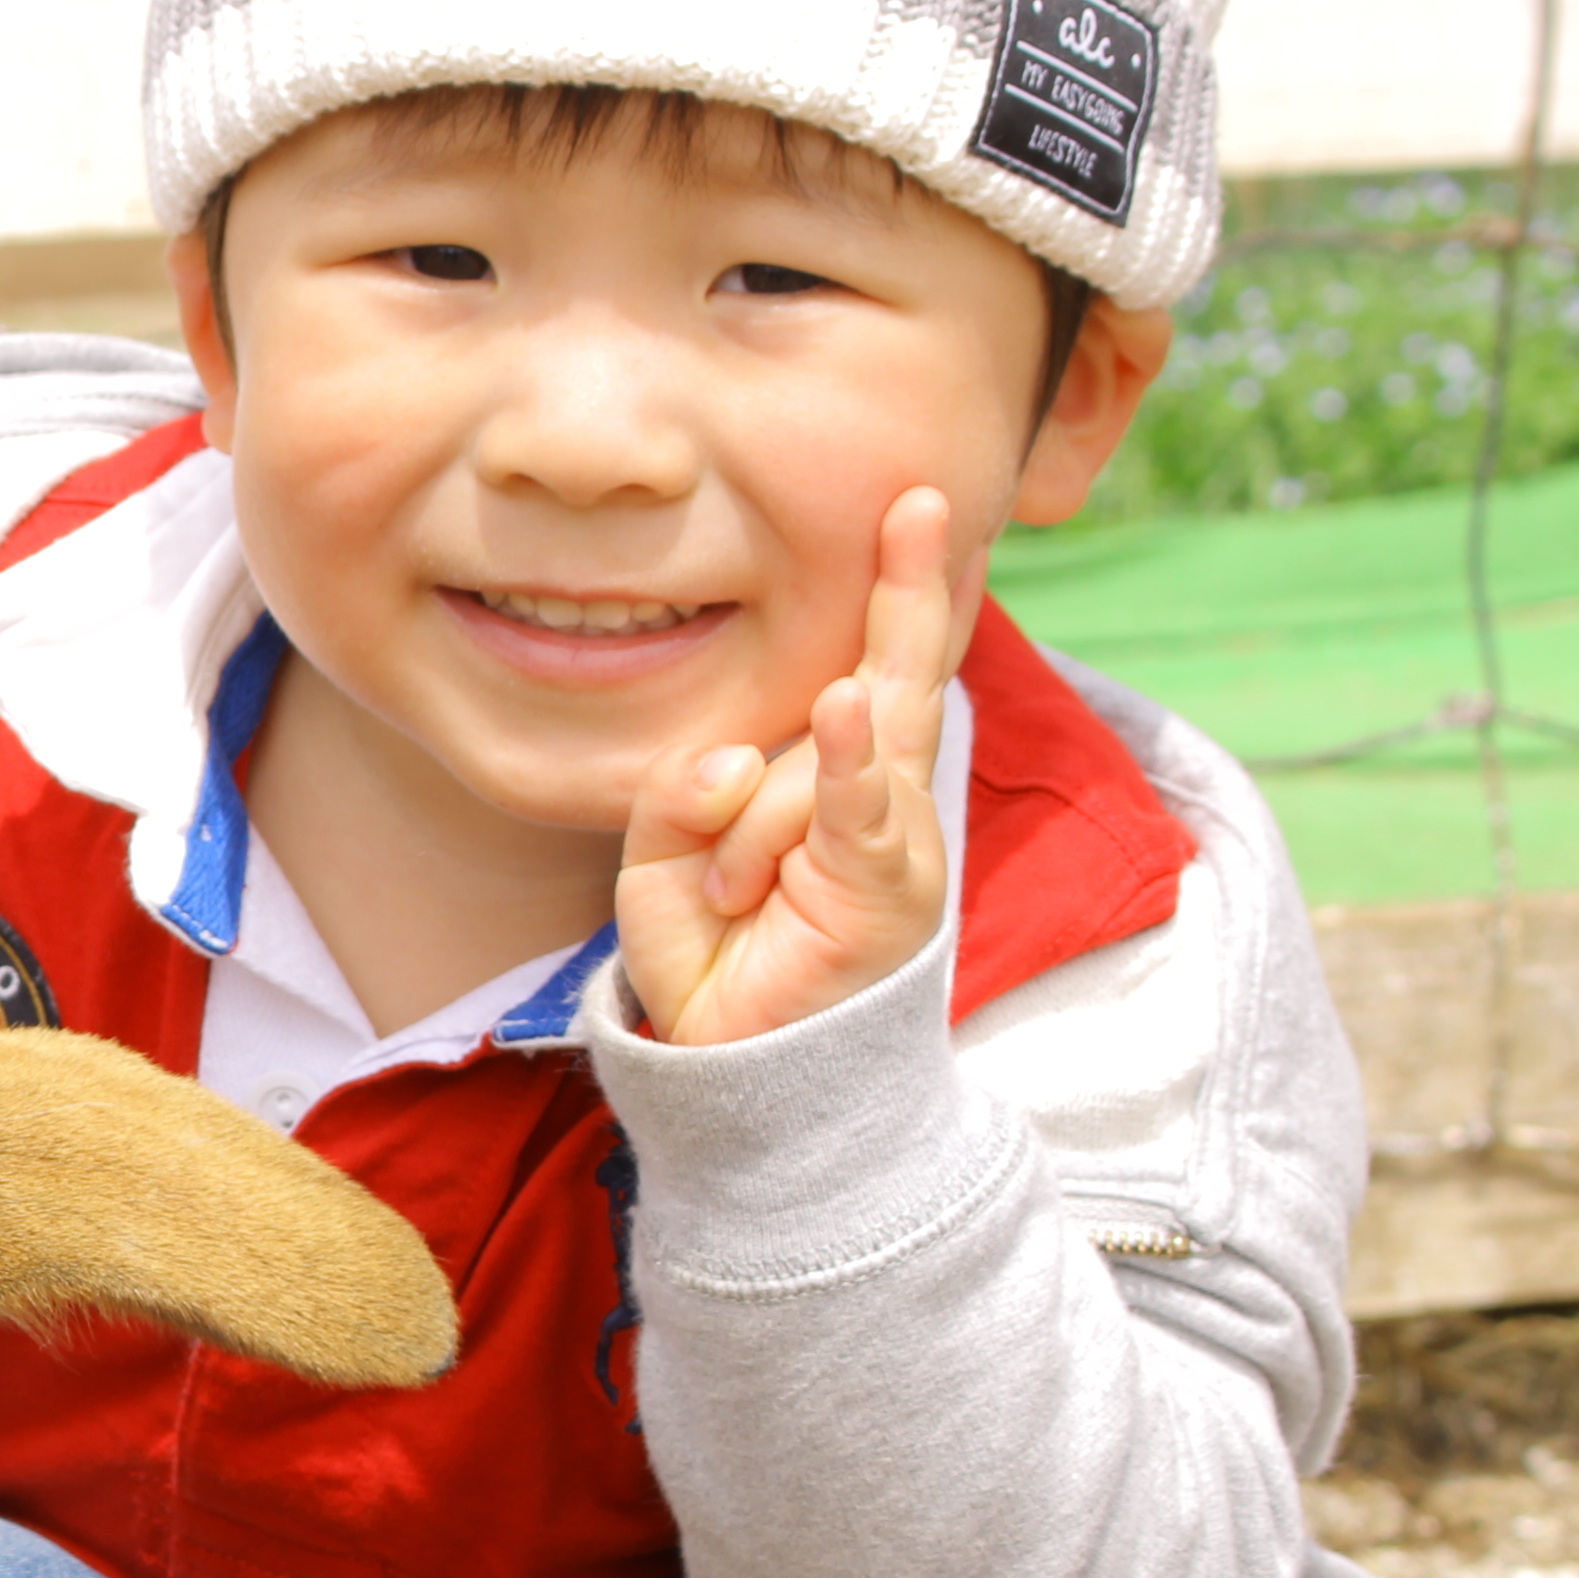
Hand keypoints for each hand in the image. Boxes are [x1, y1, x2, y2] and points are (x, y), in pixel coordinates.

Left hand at [615, 488, 959, 1047]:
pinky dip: (847, 762)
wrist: (741, 1073)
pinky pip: (854, 807)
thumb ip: (678, 793)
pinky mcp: (887, 885)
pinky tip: (847, 707)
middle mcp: (872, 795)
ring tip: (726, 902)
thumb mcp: (658, 865)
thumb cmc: (714, 959)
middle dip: (909, 589)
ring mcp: (889, 837)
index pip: (864, 669)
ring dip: (738, 836)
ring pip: (803, 767)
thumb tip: (734, 756)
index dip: (891, 595)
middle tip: (920, 504)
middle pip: (890, 674)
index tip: (907, 512)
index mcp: (826, 779)